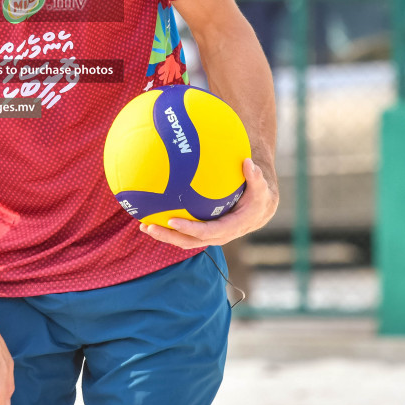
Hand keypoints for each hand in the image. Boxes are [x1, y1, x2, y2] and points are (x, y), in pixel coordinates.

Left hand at [139, 157, 278, 248]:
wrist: (258, 211)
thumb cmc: (258, 197)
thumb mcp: (261, 188)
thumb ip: (256, 177)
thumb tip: (249, 162)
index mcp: (230, 227)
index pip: (207, 231)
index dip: (190, 228)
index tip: (172, 220)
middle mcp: (217, 236)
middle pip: (190, 241)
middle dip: (168, 236)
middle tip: (148, 226)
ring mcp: (208, 236)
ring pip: (183, 240)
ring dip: (164, 235)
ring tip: (143, 225)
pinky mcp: (202, 232)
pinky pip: (183, 233)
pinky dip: (168, 228)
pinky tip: (153, 215)